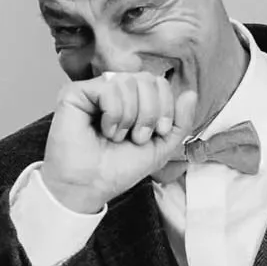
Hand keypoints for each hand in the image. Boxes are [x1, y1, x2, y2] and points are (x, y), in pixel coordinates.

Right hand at [42, 70, 200, 213]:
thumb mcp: (160, 148)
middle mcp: (114, 91)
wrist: (91, 186)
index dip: (165, 107)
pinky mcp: (75, 92)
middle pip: (147, 78)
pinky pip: (109, 87)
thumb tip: (191, 93)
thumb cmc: (119, 169)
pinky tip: (104, 130)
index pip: (159, 83)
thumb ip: (180, 122)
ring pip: (129, 81)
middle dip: (149, 112)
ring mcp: (94, 90)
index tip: (155, 133)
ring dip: (130, 117)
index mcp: (133, 100)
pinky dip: (114, 113)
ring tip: (117, 136)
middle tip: (136, 137)